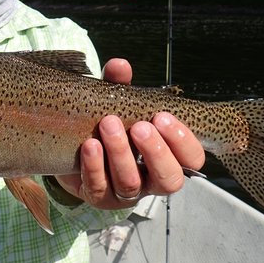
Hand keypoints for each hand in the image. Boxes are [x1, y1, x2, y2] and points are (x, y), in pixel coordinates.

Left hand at [55, 58, 205, 208]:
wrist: (72, 149)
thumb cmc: (107, 125)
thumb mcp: (115, 103)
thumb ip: (119, 85)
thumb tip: (120, 65)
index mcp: (167, 156)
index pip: (192, 160)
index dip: (183, 142)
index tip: (163, 117)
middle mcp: (151, 179)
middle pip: (169, 179)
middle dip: (156, 152)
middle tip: (139, 126)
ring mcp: (124, 193)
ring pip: (130, 184)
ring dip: (121, 153)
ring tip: (108, 124)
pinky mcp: (97, 197)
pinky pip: (98, 187)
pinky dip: (94, 165)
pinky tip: (89, 145)